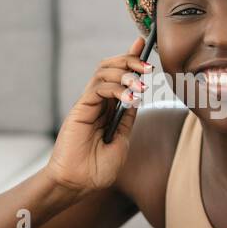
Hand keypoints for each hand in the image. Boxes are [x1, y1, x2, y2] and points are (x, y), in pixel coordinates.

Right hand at [45, 35, 151, 193]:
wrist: (78, 184)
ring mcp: (88, 104)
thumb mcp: (122, 142)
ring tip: (140, 86)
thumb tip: (137, 97)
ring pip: (104, 71)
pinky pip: (98, 88)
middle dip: (131, 60)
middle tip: (148, 67)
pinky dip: (116, 88)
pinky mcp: (80, 108)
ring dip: (125, 72)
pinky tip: (129, 98)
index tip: (142, 43)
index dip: (130, 57)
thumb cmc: (97, 169)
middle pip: (111, 67)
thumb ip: (127, 119)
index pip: (119, 75)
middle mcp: (97, 102)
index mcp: (108, 108)